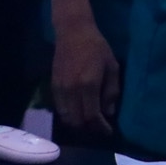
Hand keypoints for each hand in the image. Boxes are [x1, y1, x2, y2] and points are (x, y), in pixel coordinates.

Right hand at [51, 21, 121, 136]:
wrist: (73, 32)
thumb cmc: (97, 47)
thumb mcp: (112, 67)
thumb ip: (111, 91)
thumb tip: (108, 113)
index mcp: (88, 85)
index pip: (92, 116)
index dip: (100, 127)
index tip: (108, 132)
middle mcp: (72, 90)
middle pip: (77, 121)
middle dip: (89, 129)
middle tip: (99, 128)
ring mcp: (60, 89)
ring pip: (66, 117)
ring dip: (78, 124)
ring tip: (89, 123)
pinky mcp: (53, 86)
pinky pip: (59, 109)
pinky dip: (69, 115)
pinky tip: (78, 112)